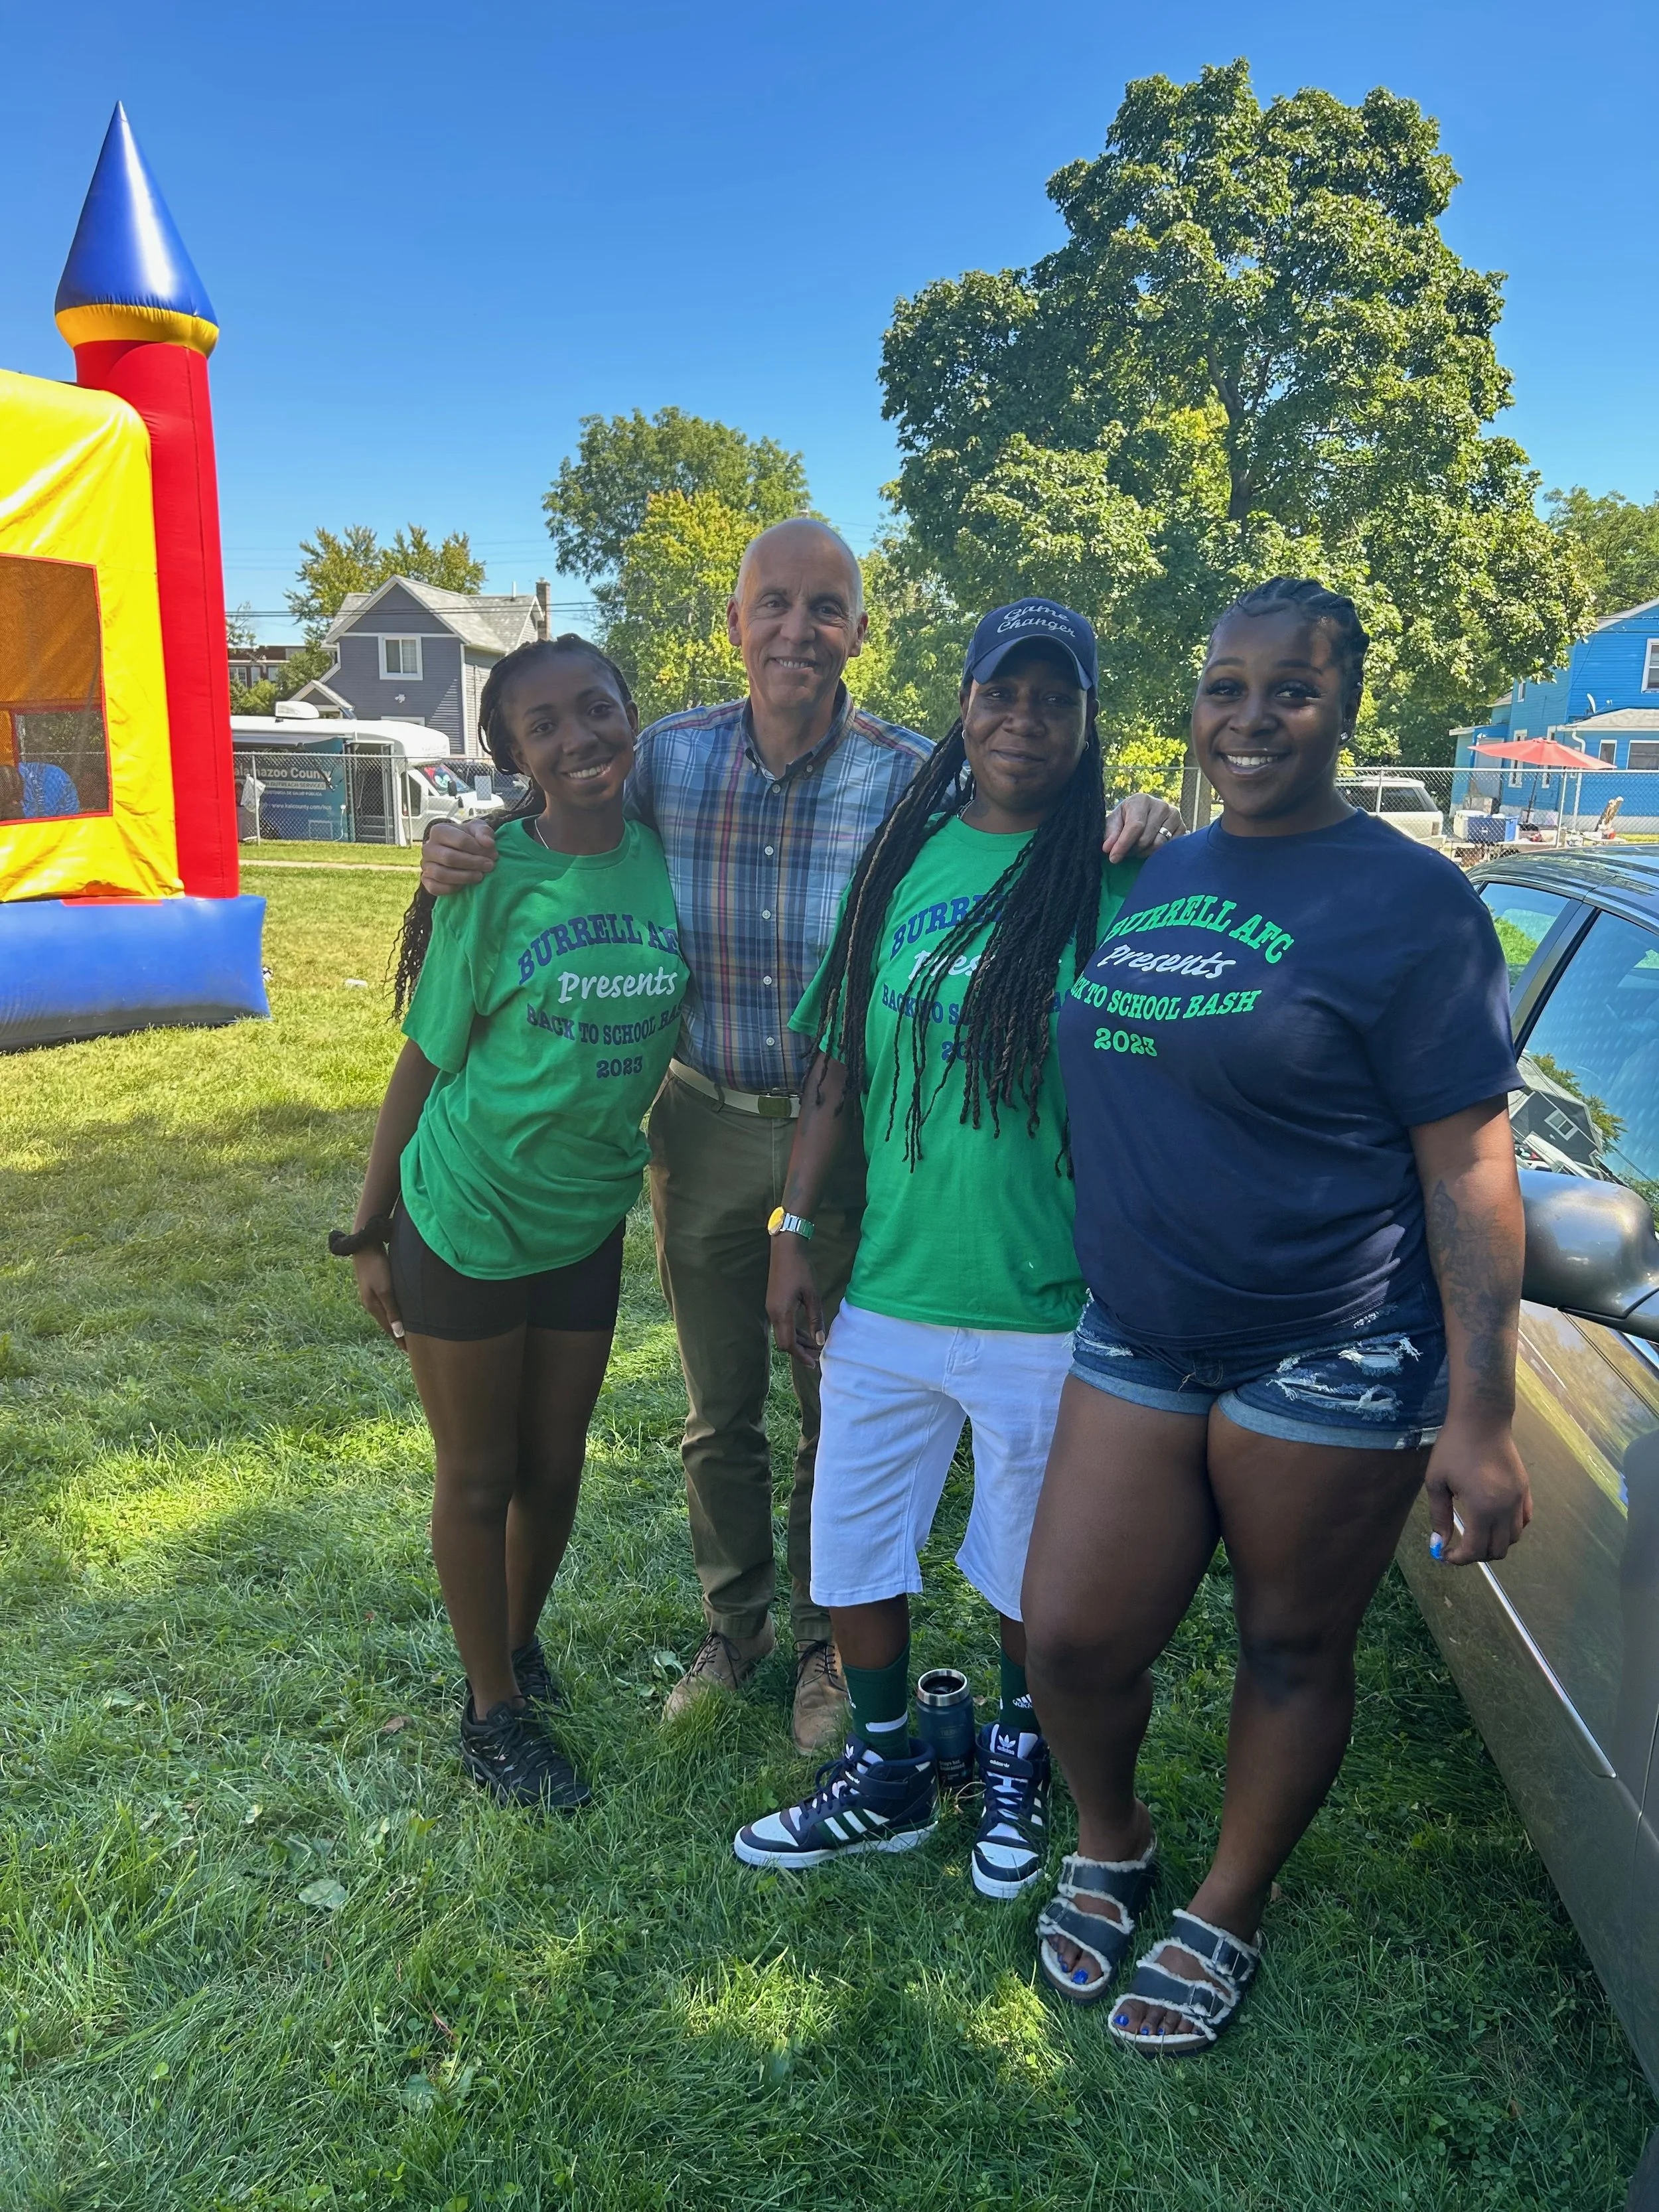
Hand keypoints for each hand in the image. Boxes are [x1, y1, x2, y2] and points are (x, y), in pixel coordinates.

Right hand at [353, 1246, 405, 1345]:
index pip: (389, 1329)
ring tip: (405, 1334)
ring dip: (396, 1324)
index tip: (409, 1352)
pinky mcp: (376, 1285)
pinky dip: (394, 1312)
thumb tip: (398, 1332)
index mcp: (373, 1306)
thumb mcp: (385, 1290)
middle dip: (398, 1335)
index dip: (399, 1340)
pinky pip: (387, 1304)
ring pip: (387, 1314)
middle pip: (387, 1323)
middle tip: (409, 1347)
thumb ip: (392, 1311)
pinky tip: (398, 1312)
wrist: (364, 1244)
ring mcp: (372, 1294)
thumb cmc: (377, 1266)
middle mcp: (371, 1302)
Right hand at [420, 818, 497, 897]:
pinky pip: (434, 888)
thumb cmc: (469, 838)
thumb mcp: (478, 829)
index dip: (479, 850)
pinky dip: (451, 888)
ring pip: (441, 874)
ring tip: (480, 876)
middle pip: (450, 858)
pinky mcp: (425, 880)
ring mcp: (425, 864)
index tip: (493, 855)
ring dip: (464, 877)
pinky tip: (465, 885)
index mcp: (439, 831)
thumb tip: (488, 843)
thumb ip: (484, 832)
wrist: (458, 851)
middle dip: (473, 863)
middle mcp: (428, 847)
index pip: (460, 841)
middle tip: (490, 866)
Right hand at [767, 1236, 823, 1364]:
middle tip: (817, 1357)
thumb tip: (820, 1341)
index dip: (801, 1356)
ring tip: (815, 1346)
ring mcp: (772, 1308)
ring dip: (798, 1342)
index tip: (814, 1363)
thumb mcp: (812, 1295)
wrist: (785, 1249)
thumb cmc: (800, 1269)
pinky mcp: (774, 1303)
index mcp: (782, 1313)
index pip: (789, 1344)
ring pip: (783, 1333)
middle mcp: (773, 1314)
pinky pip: (783, 1324)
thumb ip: (815, 1319)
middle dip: (800, 1352)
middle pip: (784, 1342)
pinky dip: (794, 1331)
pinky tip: (806, 1333)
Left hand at [1103, 792, 1182, 863]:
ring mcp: (1174, 816)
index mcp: (1141, 800)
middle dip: (1132, 850)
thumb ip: (1110, 834)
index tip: (1113, 858)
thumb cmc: (1126, 818)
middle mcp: (1161, 805)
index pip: (1135, 826)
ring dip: (1144, 853)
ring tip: (1137, 849)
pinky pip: (1169, 848)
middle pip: (1146, 839)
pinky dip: (1157, 853)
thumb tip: (1108, 848)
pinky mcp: (1183, 827)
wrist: (1145, 815)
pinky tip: (1149, 849)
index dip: (1123, 844)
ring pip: (1158, 845)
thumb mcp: (1114, 823)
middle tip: (1126, 852)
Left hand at [1423, 1415, 1530, 1564]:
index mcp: (1482, 1509)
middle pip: (1497, 1550)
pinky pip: (1524, 1522)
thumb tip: (1439, 1544)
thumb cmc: (1454, 1448)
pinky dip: (1510, 1530)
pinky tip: (1494, 1522)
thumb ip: (1439, 1516)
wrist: (1482, 1421)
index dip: (1459, 1559)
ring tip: (1475, 1535)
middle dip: (1476, 1555)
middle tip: (1458, 1547)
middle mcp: (1505, 1509)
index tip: (1445, 1555)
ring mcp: (1519, 1500)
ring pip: (1513, 1539)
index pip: (1475, 1550)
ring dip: (1494, 1544)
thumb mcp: (1437, 1482)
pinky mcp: (1526, 1491)